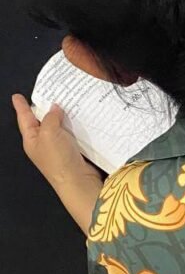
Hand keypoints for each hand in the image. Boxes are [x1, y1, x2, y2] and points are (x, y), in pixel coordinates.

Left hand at [13, 96, 103, 233]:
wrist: (77, 180)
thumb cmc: (58, 159)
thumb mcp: (49, 133)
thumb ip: (51, 117)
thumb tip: (55, 108)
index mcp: (31, 140)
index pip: (24, 119)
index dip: (21, 106)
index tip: (16, 96)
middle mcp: (42, 143)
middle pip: (40, 121)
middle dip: (42, 108)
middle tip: (45, 93)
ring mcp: (57, 147)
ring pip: (57, 126)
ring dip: (61, 114)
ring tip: (64, 100)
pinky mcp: (72, 150)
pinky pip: (70, 132)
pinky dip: (73, 123)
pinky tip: (78, 116)